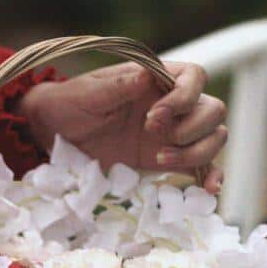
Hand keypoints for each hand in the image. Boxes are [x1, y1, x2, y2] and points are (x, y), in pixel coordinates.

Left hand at [17, 61, 226, 192]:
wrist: (53, 134)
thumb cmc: (69, 104)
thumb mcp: (87, 93)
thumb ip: (117, 87)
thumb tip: (147, 77)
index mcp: (156, 78)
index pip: (194, 77)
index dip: (184, 97)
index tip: (154, 116)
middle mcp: (172, 104)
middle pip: (213, 110)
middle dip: (192, 127)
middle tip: (152, 137)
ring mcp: (172, 133)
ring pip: (213, 138)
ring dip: (196, 152)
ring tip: (159, 160)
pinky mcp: (166, 159)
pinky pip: (200, 167)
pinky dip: (208, 177)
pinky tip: (210, 190)